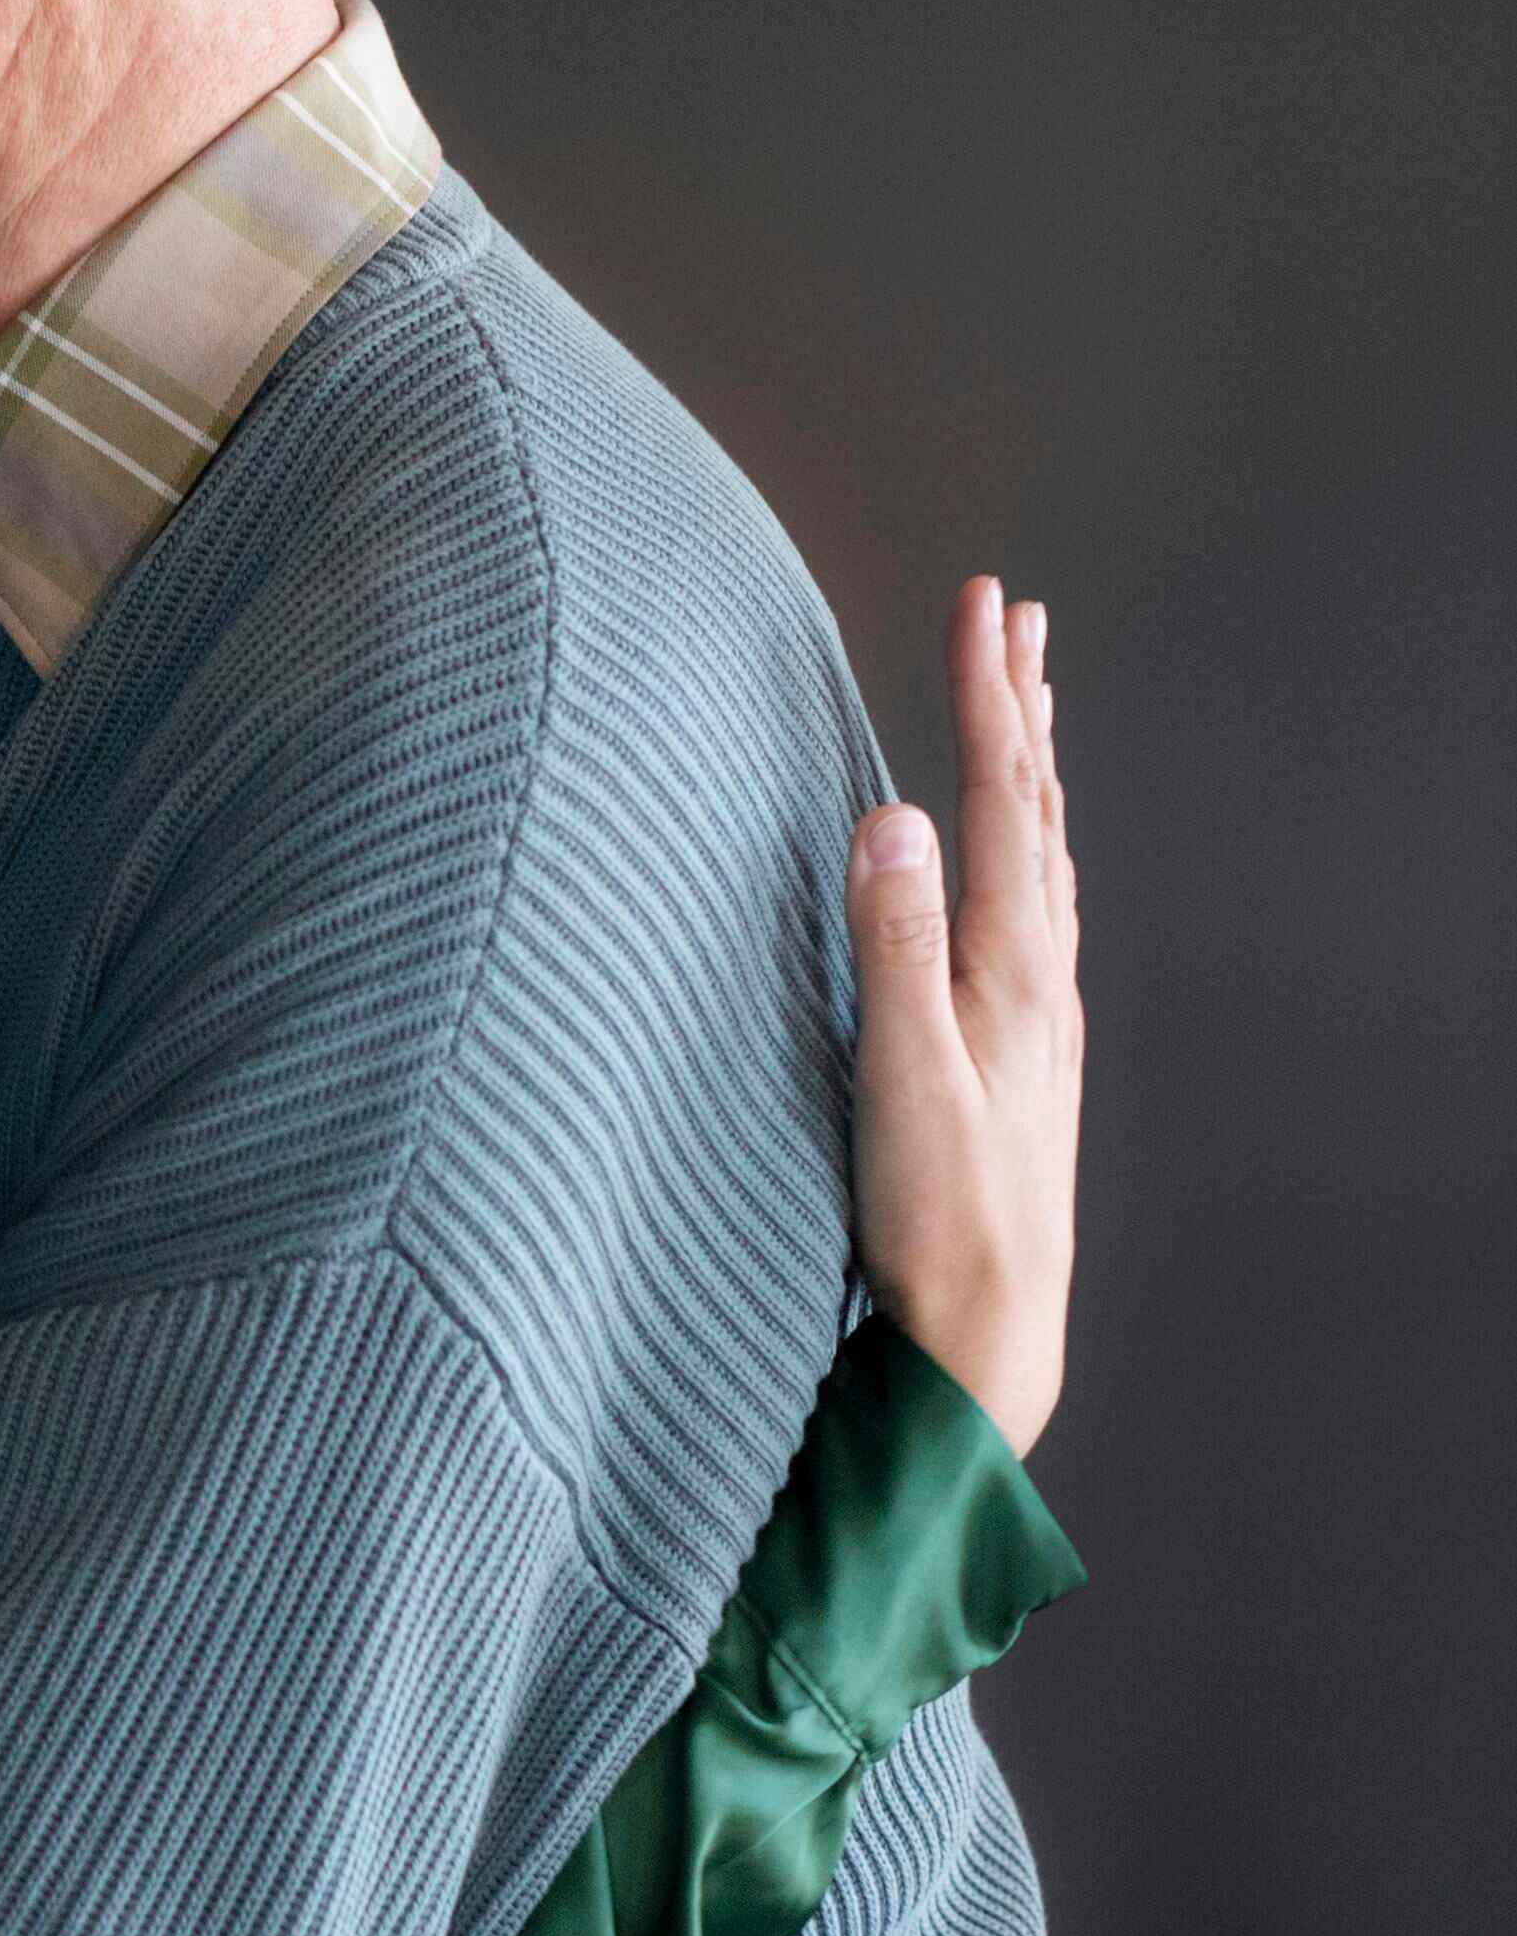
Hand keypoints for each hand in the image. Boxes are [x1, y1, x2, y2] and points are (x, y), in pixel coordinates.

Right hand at [851, 578, 1079, 1452]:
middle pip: (1039, 809)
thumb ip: (893, 948)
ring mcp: (1035, 1015)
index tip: (982, 600)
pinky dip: (1024, 844)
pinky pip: (1029, 908)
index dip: (987, 694)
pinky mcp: (1014, 1049)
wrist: (989, 1334)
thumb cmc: (939, 1221)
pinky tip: (1016, 858)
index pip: (1004, 800)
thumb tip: (893, 815)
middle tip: (1016, 614)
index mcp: (1012, 970)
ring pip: (1041, 855)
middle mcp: (1038, 978)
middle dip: (1020, 704)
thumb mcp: (902, 1080)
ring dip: (1030, 766)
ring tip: (1023, 702)